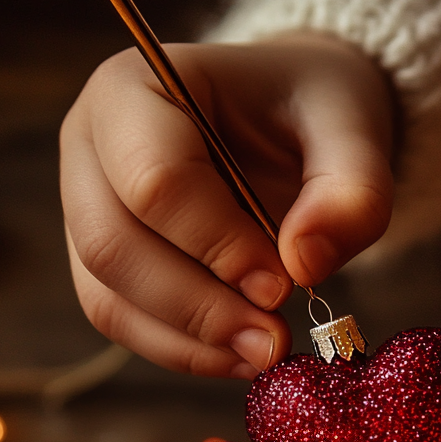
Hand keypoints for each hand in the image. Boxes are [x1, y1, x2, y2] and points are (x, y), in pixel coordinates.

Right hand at [60, 33, 393, 376]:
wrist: (294, 118)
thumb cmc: (313, 109)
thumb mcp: (354, 128)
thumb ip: (351, 190)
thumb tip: (305, 264)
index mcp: (135, 86)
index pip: (154, 181)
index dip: (218, 245)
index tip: (284, 282)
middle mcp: (90, 147)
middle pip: (112, 246)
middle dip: (199, 307)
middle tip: (275, 337)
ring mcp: (86, 209)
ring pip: (109, 297)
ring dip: (190, 340)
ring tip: (267, 350)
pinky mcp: (105, 263)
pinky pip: (123, 322)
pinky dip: (184, 351)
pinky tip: (243, 354)